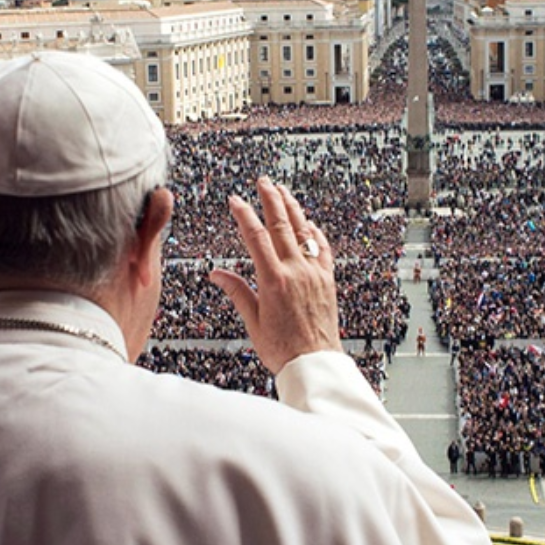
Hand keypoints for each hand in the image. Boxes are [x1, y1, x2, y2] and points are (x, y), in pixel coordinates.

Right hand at [210, 177, 341, 374]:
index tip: (235, 200)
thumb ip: (237, 292)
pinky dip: (315, 232)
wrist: (315, 363)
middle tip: (263, 182)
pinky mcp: (328, 280)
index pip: (256, 236)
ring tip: (284, 191)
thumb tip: (216, 274)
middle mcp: (296, 271)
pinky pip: (323, 249)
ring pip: (304, 231)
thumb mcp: (253, 321)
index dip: (244, 214)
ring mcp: (315, 273)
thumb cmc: (283, 349)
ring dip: (293, 208)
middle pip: (282, 225)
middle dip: (271, 199)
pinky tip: (309, 223)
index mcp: (274, 280)